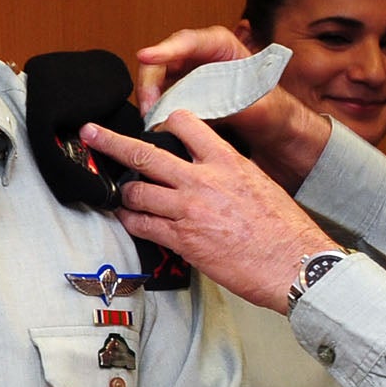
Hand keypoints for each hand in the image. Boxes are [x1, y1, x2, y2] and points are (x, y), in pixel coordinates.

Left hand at [84, 113, 339, 314]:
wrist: (294, 263)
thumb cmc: (284, 229)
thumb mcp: (259, 183)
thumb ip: (229, 173)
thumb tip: (213, 172)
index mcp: (226, 160)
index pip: (185, 123)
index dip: (164, 123)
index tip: (154, 127)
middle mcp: (203, 180)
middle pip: (144, 154)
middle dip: (111, 141)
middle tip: (91, 133)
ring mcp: (189, 210)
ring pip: (137, 192)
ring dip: (125, 195)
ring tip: (121, 196)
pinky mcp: (183, 240)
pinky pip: (142, 226)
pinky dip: (130, 222)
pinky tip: (128, 220)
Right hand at [129, 27, 332, 187]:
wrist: (276, 130)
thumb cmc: (272, 110)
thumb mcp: (258, 104)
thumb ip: (228, 103)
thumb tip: (198, 108)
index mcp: (222, 46)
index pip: (188, 41)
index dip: (164, 49)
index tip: (145, 56)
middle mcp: (200, 57)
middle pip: (163, 60)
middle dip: (151, 83)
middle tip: (149, 107)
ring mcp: (189, 76)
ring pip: (157, 81)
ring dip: (150, 100)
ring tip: (152, 121)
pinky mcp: (183, 96)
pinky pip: (161, 99)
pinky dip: (156, 112)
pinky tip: (157, 126)